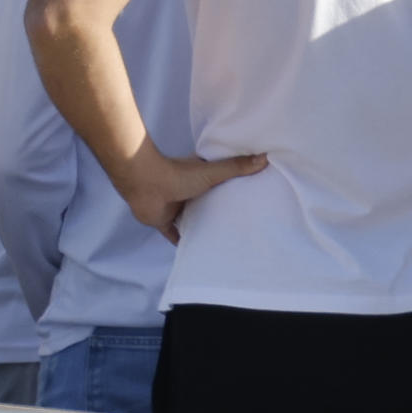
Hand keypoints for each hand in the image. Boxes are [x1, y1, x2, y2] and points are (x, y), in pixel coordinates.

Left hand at [118, 149, 267, 243]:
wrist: (145, 185)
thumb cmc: (177, 174)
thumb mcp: (212, 171)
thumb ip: (236, 167)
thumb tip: (266, 158)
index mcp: (198, 179)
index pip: (218, 186)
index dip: (230, 192)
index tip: (248, 200)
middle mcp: (187, 193)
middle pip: (206, 206)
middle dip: (218, 214)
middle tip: (241, 227)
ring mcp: (175, 208)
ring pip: (192, 221)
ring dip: (202, 229)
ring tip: (224, 242)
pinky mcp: (164, 221)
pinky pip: (175, 236)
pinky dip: (184, 243)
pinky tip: (197, 254)